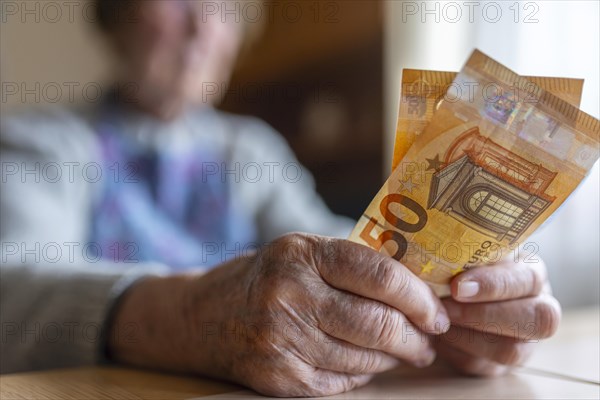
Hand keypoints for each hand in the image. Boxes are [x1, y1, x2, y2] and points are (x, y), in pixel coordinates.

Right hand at [108, 234, 449, 396]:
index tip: (437, 311)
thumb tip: (417, 290)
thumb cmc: (266, 278)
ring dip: (395, 358)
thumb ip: (353, 264)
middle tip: (430, 339)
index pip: (379, 276)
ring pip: (365, 357)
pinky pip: (342, 380)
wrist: (203, 315)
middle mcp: (289, 295)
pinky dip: (364, 372)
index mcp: (301, 255)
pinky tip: (367, 362)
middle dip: (416, 336)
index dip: (418, 298)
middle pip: (377, 323)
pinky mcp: (278, 377)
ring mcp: (281, 340)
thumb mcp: (302, 252)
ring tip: (406, 350)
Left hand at [434, 257, 560, 375]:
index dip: (494, 285)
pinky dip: (458, 353)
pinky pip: (485, 367)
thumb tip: (436, 257)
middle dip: (485, 316)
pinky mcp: (503, 364)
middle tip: (447, 308)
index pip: (528, 279)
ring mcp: (526, 340)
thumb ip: (464, 254)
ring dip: (469, 338)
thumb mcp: (467, 251)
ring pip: (511, 351)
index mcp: (532, 272)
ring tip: (438, 323)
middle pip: (535, 321)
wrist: (453, 289)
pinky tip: (438, 338)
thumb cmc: (461, 263)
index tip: (457, 286)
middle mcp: (539, 307)